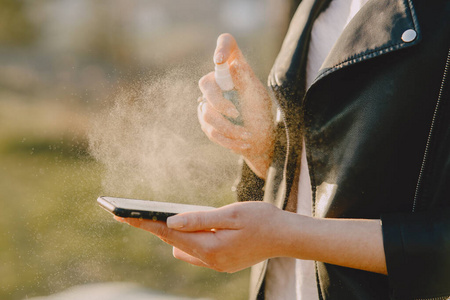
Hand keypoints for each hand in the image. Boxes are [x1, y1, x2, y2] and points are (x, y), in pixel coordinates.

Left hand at [117, 202, 288, 272]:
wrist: (287, 236)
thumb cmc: (262, 220)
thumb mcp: (231, 214)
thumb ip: (199, 218)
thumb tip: (171, 220)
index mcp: (211, 248)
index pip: (170, 234)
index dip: (146, 223)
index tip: (124, 215)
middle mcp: (211, 261)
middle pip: (173, 243)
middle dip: (156, 228)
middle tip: (136, 214)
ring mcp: (217, 265)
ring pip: (184, 249)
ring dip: (175, 234)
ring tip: (164, 216)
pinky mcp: (223, 262)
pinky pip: (197, 251)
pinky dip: (190, 238)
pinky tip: (191, 226)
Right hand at [198, 33, 274, 178]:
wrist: (259, 140)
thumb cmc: (260, 114)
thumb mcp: (258, 97)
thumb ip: (246, 81)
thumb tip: (233, 64)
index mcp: (235, 66)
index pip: (226, 43)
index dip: (221, 47)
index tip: (219, 60)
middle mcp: (218, 80)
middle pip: (206, 84)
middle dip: (220, 103)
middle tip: (236, 114)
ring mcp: (208, 99)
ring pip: (208, 113)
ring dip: (230, 128)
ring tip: (248, 136)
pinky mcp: (205, 119)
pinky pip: (211, 130)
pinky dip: (229, 140)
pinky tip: (244, 144)